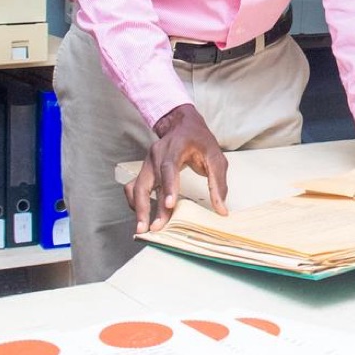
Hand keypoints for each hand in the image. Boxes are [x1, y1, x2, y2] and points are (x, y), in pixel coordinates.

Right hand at [125, 104, 228, 232]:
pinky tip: (142, 216)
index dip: (169, 186)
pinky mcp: (143, 170)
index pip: (168, 167)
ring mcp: (147, 162)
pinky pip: (132, 187)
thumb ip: (218, 183)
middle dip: (149, 206)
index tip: (170, 205)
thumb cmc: (200, 141)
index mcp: (175, 147)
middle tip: (154, 228)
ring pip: (137, 187)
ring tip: (142, 229)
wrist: (182, 124)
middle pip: (148, 181)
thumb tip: (221, 210)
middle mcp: (156, 154)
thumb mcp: (216, 157)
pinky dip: (134, 202)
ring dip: (139, 208)